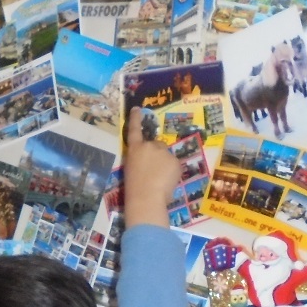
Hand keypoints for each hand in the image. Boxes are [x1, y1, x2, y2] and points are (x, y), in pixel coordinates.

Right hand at [123, 107, 182, 228]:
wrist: (146, 197)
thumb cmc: (134, 188)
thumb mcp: (131, 169)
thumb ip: (140, 160)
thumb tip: (151, 162)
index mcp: (134, 149)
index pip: (134, 130)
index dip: (135, 119)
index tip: (137, 108)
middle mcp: (149, 146)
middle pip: (156, 145)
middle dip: (157, 154)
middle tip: (153, 170)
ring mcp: (163, 152)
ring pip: (167, 155)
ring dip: (165, 163)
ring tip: (159, 179)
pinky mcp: (175, 160)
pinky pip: (175, 164)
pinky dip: (172, 171)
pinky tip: (167, 180)